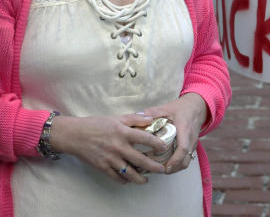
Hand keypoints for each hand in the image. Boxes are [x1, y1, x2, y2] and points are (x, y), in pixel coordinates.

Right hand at [49, 113, 166, 183]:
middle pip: (140, 160)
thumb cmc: (96, 124)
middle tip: (162, 169)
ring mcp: (110, 159)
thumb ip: (135, 119)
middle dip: (153, 166)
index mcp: (123, 133)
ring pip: (129, 172)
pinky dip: (123, 180)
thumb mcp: (117, 118)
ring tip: (146, 180)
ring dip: (139, 178)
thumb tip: (152, 119)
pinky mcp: (102, 167)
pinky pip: (115, 176)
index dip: (157, 144)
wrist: (74, 135)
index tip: (165, 147)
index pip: (145, 139)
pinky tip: (129, 180)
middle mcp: (118, 147)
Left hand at [142, 93, 208, 173]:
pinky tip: (169, 163)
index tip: (165, 167)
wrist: (197, 106)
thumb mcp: (166, 107)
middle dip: (173, 168)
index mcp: (184, 128)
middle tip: (159, 171)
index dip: (175, 160)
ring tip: (162, 169)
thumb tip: (135, 119)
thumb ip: (151, 113)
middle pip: (186, 159)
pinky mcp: (193, 145)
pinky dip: (179, 163)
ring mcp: (194, 142)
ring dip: (176, 167)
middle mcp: (191, 138)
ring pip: (188, 160)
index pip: (183, 148)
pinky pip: (188, 158)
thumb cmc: (181, 107)